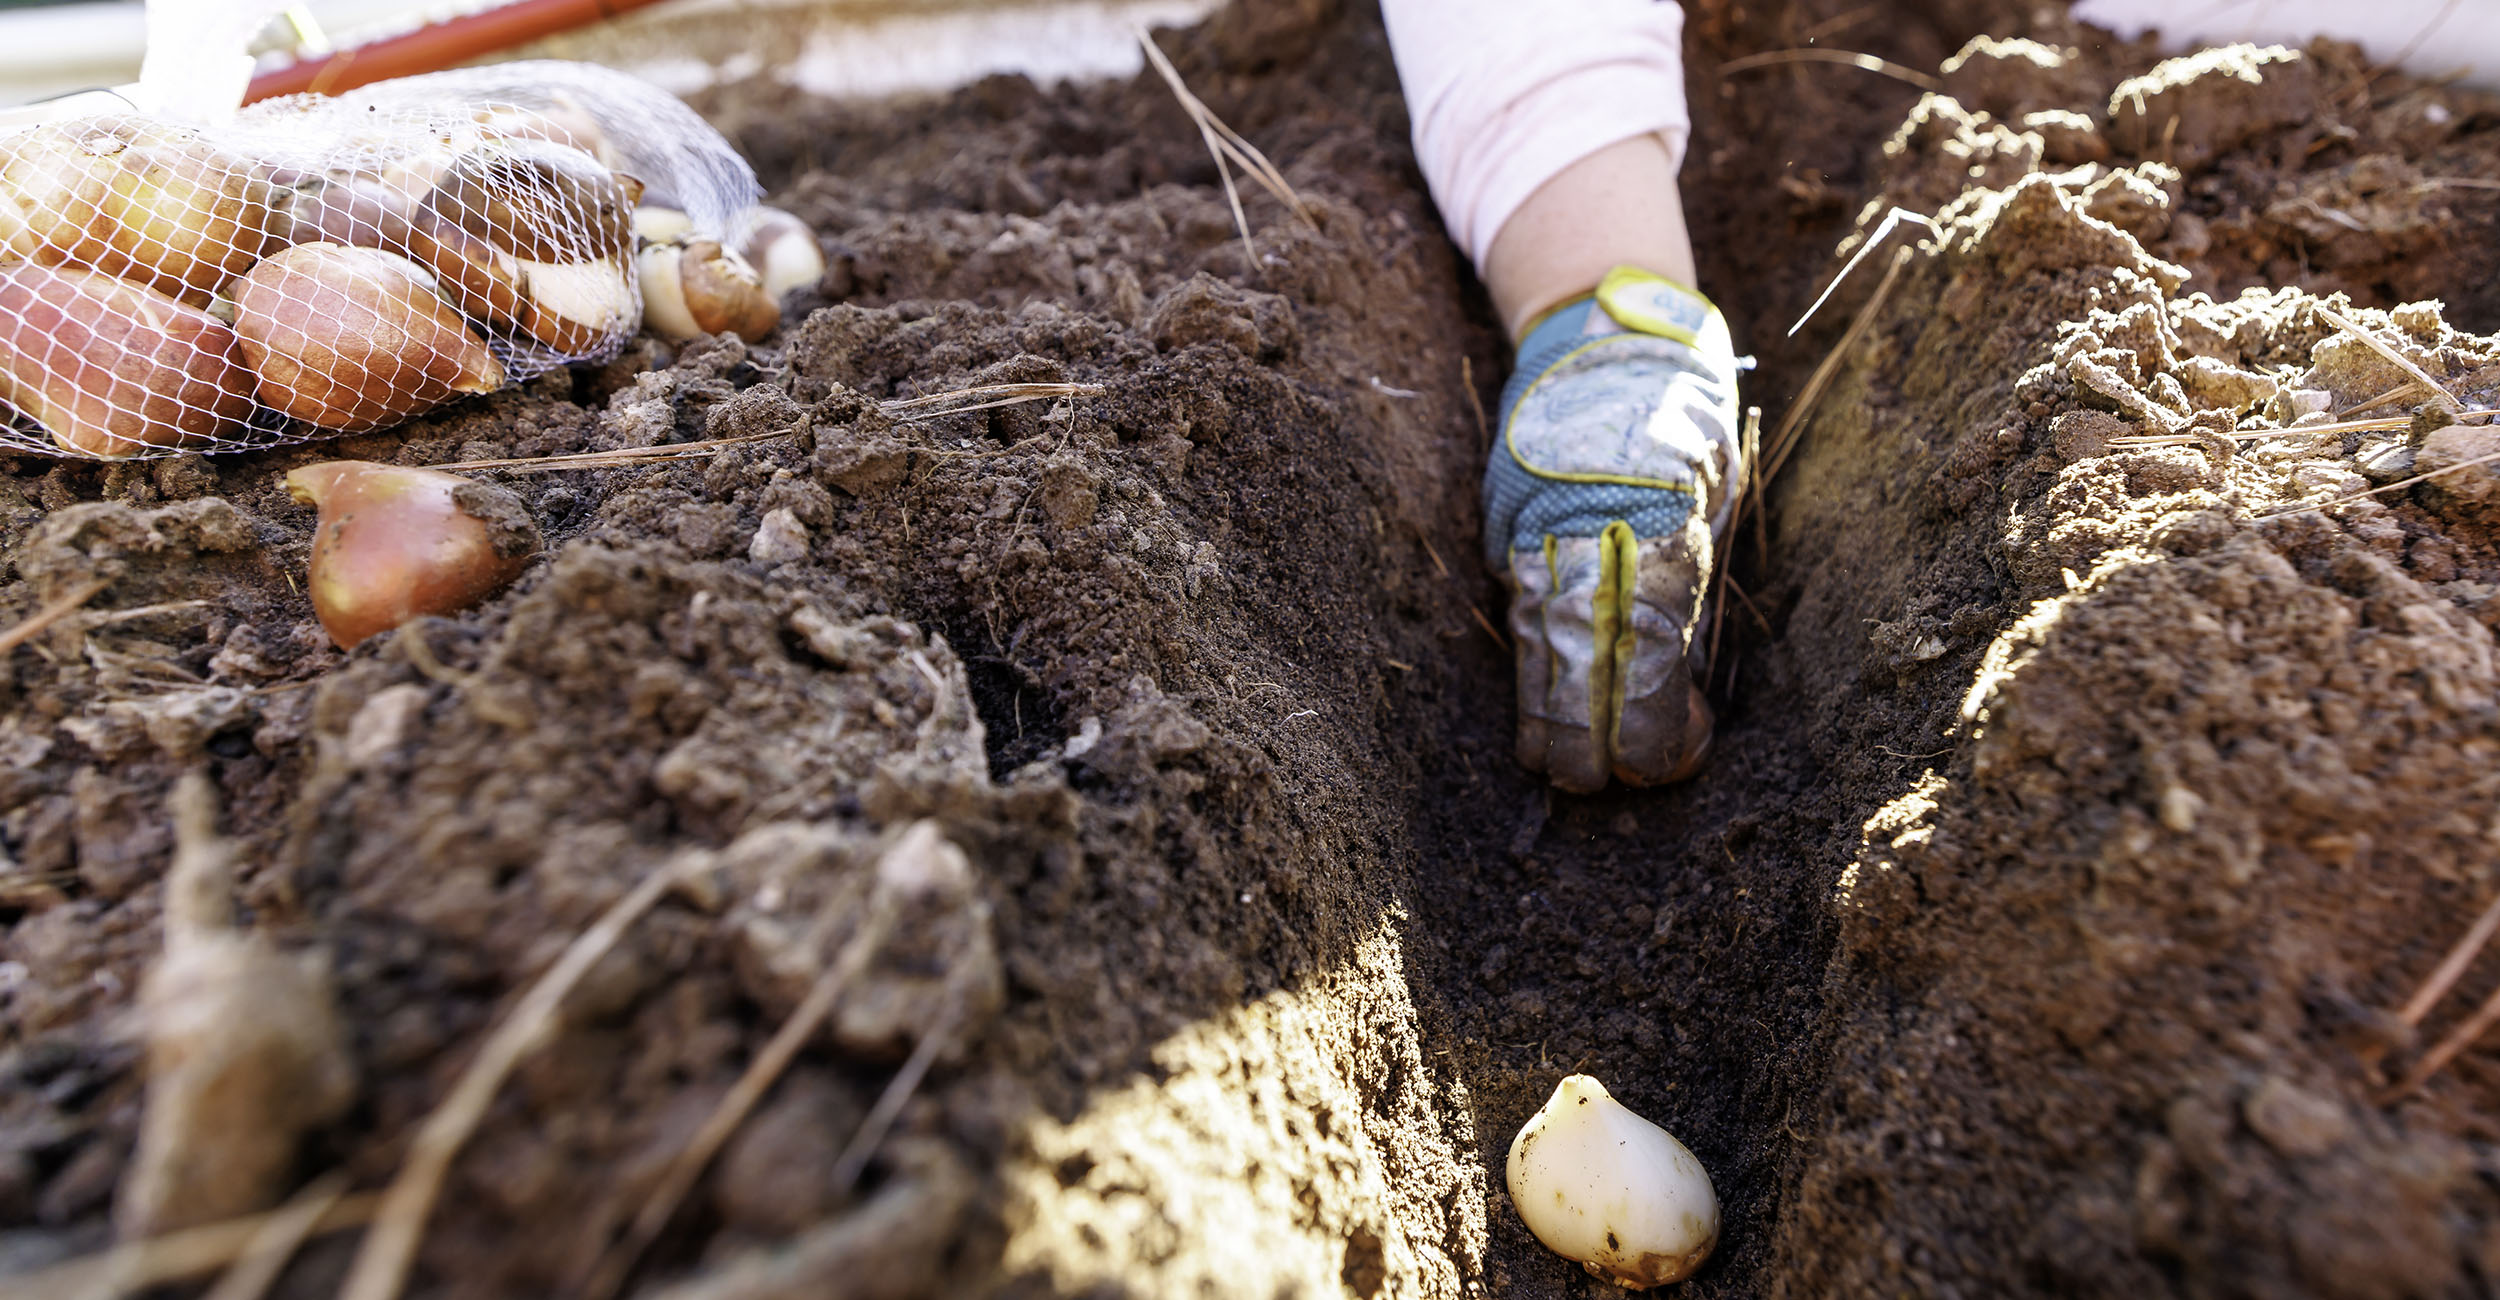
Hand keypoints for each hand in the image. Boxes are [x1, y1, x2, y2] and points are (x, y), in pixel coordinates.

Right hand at [1483, 268, 1741, 791]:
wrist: (1599, 328)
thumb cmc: (1677, 411)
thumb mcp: (1707, 490)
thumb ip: (1687, 577)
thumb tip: (1677, 679)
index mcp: (1655, 513)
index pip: (1647, 641)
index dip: (1650, 713)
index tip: (1661, 760)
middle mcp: (1587, 522)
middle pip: (1581, 651)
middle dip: (1589, 732)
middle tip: (1599, 787)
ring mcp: (1536, 522)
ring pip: (1537, 637)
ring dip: (1547, 711)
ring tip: (1558, 769)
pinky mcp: (1506, 523)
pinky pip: (1517, 609)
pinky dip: (1527, 665)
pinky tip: (1533, 711)